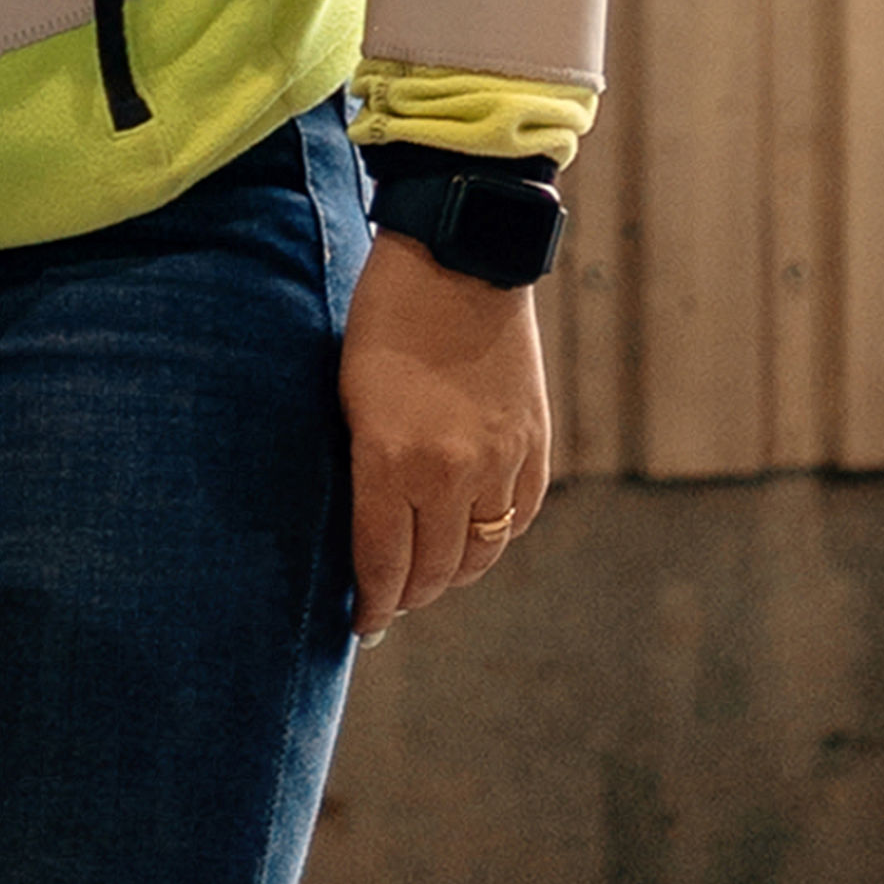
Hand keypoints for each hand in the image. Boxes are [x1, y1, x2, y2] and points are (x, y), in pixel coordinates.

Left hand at [341, 229, 550, 636]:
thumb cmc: (383, 317)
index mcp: (392, 460)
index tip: (362, 624)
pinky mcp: (534, 444)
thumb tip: (362, 524)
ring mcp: (500, 461)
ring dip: (452, 573)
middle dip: (407, 594)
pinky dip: (495, 537)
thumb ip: (361, 465)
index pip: (383, 563)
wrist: (457, 259)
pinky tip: (475, 537)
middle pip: (433, 571)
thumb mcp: (349, 393)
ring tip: (429, 574)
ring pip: (481, 556)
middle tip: (389, 600)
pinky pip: (518, 518)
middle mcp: (452, 473)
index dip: (372, 604)